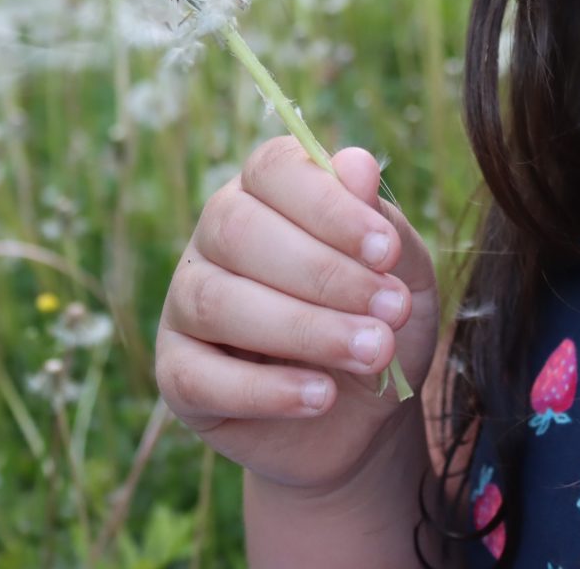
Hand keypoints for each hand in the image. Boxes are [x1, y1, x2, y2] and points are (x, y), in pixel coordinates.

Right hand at [155, 136, 439, 495]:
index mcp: (265, 193)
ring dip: (304, 329)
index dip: (329, 205)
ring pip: (216, 301)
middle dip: (324, 273)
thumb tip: (357, 165)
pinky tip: (322, 397)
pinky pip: (198, 376)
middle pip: (238, 230)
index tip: (388, 250)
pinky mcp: (176, 371)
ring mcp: (185, 303)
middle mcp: (214, 238)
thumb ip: (382, 221)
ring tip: (372, 353)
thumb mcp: (403, 270)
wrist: (368, 415)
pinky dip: (265, 389)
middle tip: (392, 310)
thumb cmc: (379, 321)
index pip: (272, 169)